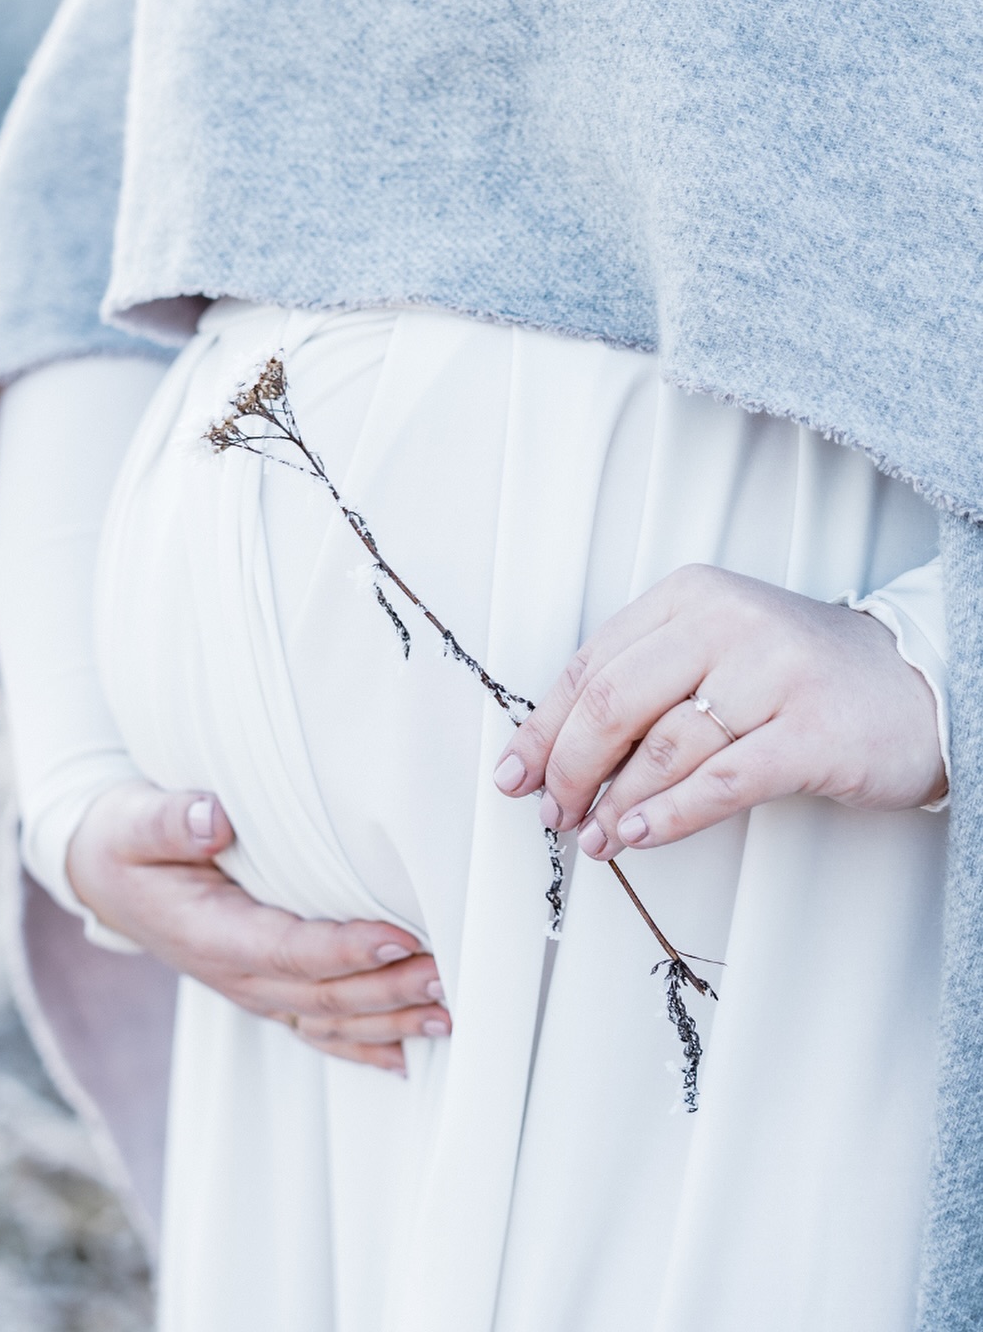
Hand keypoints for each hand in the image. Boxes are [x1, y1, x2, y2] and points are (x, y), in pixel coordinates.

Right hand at [66, 779, 449, 1072]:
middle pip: (322, 993)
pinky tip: (407, 1054)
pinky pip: (317, 1029)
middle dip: (388, 989)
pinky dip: (362, 1045)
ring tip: (448, 1012)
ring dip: (389, 1020)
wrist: (103, 874)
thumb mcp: (132, 820)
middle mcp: (234, 974)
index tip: (399, 937)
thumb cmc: (124, 840)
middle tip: (449, 974)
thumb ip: (170, 821)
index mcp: (207, 933)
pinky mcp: (262, 988)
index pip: (287, 948)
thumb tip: (213, 819)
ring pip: (329, 1018)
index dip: (344, 949)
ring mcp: (250, 988)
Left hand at [493, 563, 945, 860]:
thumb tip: (554, 754)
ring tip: (595, 838)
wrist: (916, 685)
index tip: (517, 773)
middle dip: (569, 768)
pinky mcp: (810, 733)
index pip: (590, 664)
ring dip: (615, 804)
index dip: (545, 727)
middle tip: (555, 812)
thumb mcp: (715, 652)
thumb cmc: (799, 677)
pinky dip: (670, 815)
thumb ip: (642, 686)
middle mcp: (727, 623)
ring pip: (661, 748)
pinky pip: (721, 782)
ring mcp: (773, 674)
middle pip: (612, 703)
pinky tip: (640, 837)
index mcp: (690, 596)